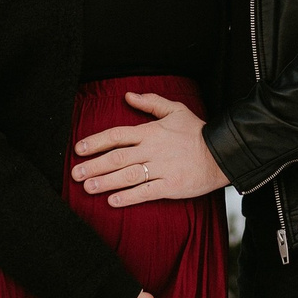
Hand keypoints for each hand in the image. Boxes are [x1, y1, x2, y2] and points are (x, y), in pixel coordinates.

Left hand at [72, 91, 229, 206]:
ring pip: (127, 175)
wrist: (222, 153)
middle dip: (94, 165)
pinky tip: (112, 201)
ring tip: (87, 188)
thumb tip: (128, 95)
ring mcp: (161, 169)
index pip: (117, 135)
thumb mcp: (175, 111)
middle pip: (116, 157)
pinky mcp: (170, 186)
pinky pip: (145, 192)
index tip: (79, 149)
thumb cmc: (197, 132)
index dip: (96, 142)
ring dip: (105, 182)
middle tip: (75, 173)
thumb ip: (151, 103)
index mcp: (150, 132)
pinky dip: (128, 197)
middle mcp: (152, 150)